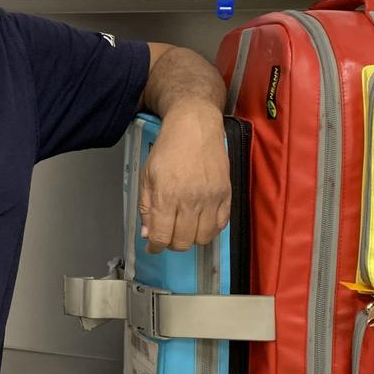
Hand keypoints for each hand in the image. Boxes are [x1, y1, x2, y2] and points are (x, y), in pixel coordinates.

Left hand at [137, 103, 230, 252]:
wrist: (195, 127)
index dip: (156, 247)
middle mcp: (190, 200)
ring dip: (192, 238)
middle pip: (183, 242)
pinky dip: (210, 229)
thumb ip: (146, 207)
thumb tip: (148, 234)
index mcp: (166, 196)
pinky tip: (201, 220)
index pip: (162, 236)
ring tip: (185, 227)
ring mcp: (211, 198)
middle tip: (169, 234)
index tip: (154, 246)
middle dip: (172, 243)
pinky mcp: (226, 194)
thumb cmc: (168, 149)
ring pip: (203, 238)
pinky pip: (221, 225)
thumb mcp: (147, 176)